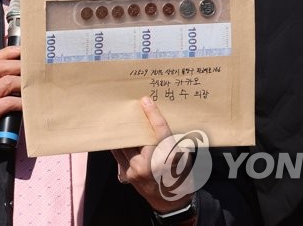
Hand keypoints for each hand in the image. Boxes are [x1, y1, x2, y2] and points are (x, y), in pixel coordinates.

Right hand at [0, 45, 22, 167]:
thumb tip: (14, 71)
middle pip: (2, 66)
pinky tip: (28, 104)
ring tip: (34, 85)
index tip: (23, 50)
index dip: (9, 52)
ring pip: (8, 82)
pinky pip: (11, 102)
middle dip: (20, 65)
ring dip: (24, 83)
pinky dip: (22, 102)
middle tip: (34, 68)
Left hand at [110, 97, 194, 213]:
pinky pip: (119, 154)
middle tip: (130, 108)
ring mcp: (136, 170)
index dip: (152, 113)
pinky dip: (119, 144)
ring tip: (121, 119)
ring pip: (124, 144)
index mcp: (169, 157)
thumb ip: (171, 138)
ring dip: (123, 132)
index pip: (160, 129)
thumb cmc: (181, 176)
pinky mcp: (127, 174)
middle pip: (137, 134)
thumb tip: (157, 118)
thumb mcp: (184, 154)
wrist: (172, 201)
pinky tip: (119, 135)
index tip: (146, 100)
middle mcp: (150, 163)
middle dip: (134, 121)